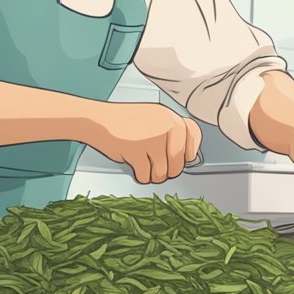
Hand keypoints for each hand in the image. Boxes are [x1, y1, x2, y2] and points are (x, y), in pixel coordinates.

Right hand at [86, 102, 201, 183]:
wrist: (98, 120)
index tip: (181, 158)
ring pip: (163, 173)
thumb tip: (188, 158)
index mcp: (171, 117)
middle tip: (155, 165)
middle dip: (167, 170)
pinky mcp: (137, 150)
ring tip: (144, 165)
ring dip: (153, 175)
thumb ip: (171, 133)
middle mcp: (166, 126)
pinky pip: (146, 176)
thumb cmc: (125, 123)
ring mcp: (152, 138)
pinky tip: (134, 165)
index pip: (194, 137)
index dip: (188, 152)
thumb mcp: (154, 119)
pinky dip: (140, 176)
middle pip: (179, 163)